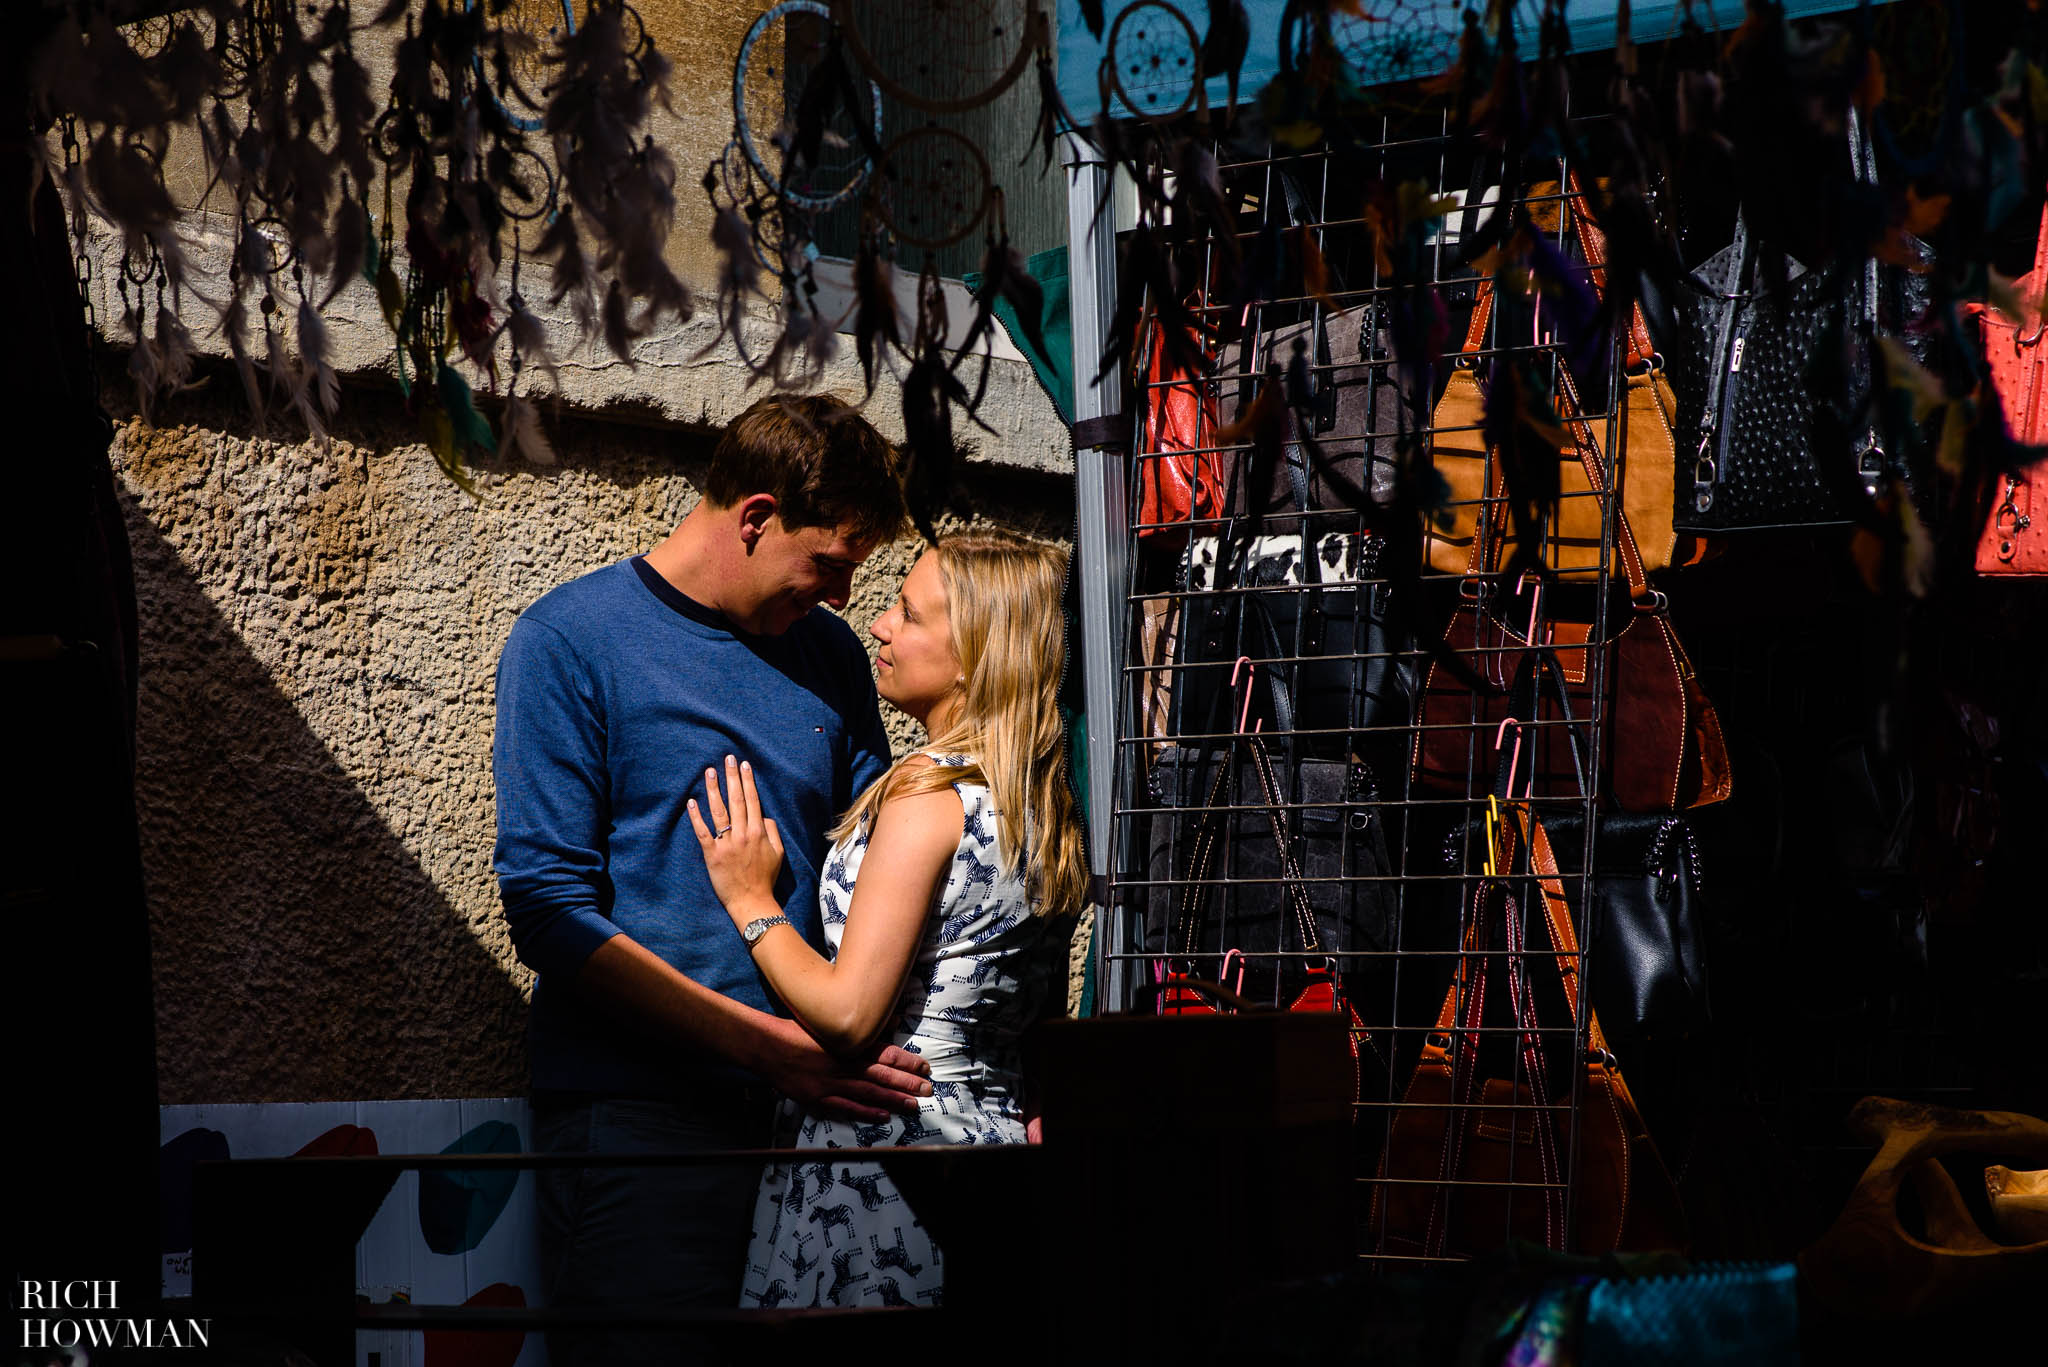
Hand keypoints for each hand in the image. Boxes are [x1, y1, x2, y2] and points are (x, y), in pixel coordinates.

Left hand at [688, 755, 785, 921]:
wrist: (752, 901)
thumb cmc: (765, 878)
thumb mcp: (778, 853)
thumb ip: (772, 832)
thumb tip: (763, 816)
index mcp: (759, 832)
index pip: (753, 800)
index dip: (748, 781)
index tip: (744, 765)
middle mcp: (742, 834)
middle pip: (736, 800)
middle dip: (731, 777)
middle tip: (727, 758)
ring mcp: (726, 843)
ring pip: (719, 811)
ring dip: (714, 789)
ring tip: (709, 771)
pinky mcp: (712, 854)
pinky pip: (702, 832)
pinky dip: (696, 817)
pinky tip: (691, 802)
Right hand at [752, 1016, 932, 1120]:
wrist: (767, 1047)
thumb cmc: (797, 1031)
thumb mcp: (828, 1023)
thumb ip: (858, 1026)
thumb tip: (890, 1021)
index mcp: (847, 1043)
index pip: (884, 1052)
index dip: (906, 1061)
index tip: (923, 1066)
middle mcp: (843, 1063)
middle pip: (881, 1074)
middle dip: (907, 1082)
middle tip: (928, 1088)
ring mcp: (831, 1083)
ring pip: (869, 1092)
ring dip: (893, 1098)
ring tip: (913, 1104)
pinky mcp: (818, 1097)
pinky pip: (847, 1107)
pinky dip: (866, 1112)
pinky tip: (883, 1115)